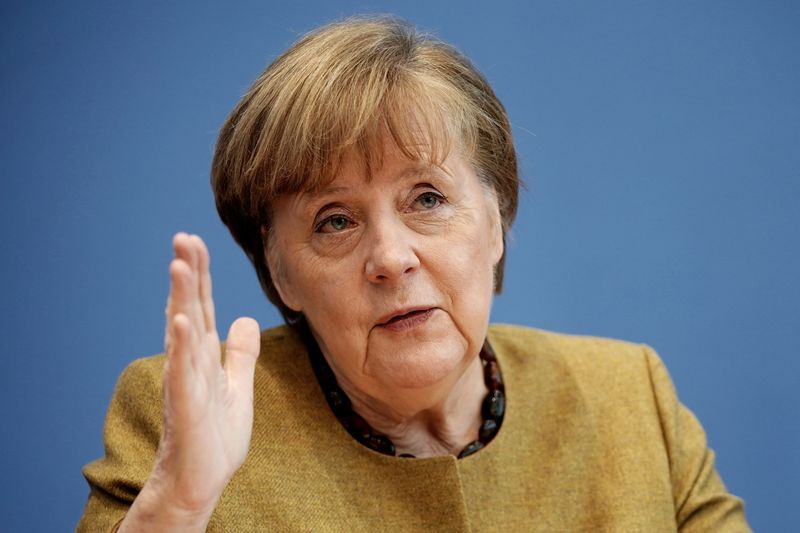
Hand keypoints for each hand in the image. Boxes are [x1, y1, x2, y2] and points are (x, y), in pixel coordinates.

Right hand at [121, 233, 260, 530]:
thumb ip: (240, 353)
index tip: (195, 241)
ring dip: (180, 298)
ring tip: (180, 265)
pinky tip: (180, 321)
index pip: (201, 305)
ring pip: (182, 332)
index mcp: (202, 355)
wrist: (201, 480)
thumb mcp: (237, 386)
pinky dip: (181, 346)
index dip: (199, 274)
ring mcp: (185, 381)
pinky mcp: (185, 405)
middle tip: (184, 237)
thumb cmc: (215, 435)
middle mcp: (189, 361)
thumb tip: (245, 319)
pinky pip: (182, 371)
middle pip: (188, 308)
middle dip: (188, 273)